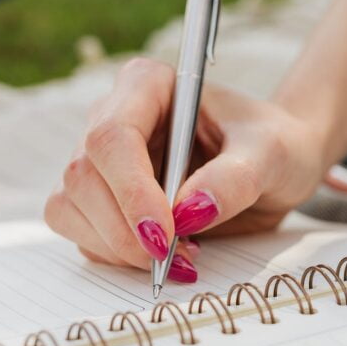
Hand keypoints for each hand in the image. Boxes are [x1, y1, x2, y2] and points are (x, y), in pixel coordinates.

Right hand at [44, 58, 327, 278]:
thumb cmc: (275, 144)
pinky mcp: (102, 199)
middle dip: (125, 230)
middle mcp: (113, 116)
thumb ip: (236, 177)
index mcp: (148, 85)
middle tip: (178, 259)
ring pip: (71, 208)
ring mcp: (101, 160)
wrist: (275, 166)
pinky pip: (85, 235)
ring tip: (183, 257)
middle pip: (83, 177)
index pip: (113, 135)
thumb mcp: (272, 154)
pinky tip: (169, 256)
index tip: (166, 235)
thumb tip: (190, 210)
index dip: (131, 191)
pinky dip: (119, 257)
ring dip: (119, 248)